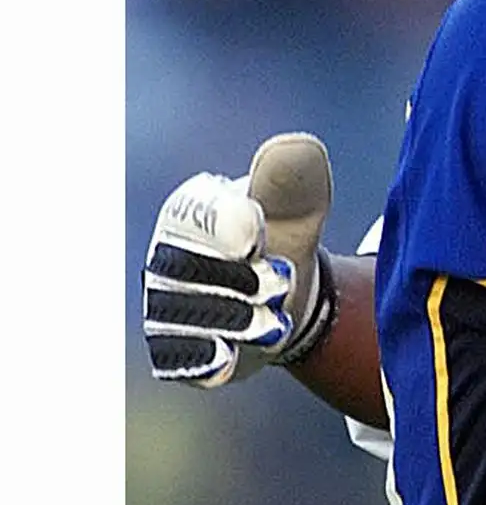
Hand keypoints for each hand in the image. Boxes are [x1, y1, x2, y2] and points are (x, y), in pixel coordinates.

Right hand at [141, 133, 336, 386]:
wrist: (288, 297)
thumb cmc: (285, 236)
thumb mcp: (300, 205)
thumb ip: (295, 177)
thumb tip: (292, 146)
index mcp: (190, 211)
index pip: (193, 214)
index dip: (228, 224)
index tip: (259, 231)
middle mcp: (165, 257)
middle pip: (185, 269)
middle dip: (242, 279)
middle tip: (285, 280)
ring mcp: (165, 306)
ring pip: (184, 316)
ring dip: (236, 319)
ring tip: (276, 319)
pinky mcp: (174, 350)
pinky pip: (177, 358)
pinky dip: (208, 358)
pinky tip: (232, 355)